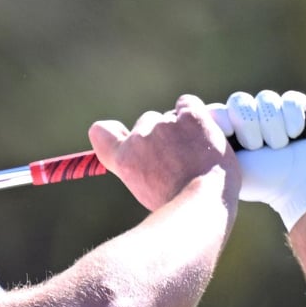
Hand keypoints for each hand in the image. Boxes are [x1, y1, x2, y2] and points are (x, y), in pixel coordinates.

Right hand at [89, 94, 238, 211]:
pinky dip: (194, 114)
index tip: (126, 139)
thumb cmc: (178, 203)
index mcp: (123, 160)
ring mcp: (165, 125)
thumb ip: (134, 168)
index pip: (101, 133)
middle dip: (161, 136)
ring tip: (195, 155)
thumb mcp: (144, 190)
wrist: (203, 202)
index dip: (111, 132)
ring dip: (182, 129)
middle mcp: (139, 138)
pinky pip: (187, 103)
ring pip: (171, 117)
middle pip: (147, 122)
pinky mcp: (189, 117)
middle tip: (179, 160)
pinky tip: (201, 131)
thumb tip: (136, 157)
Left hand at [209, 90, 305, 230]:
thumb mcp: (229, 167)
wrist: (304, 186)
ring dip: (272, 126)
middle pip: (239, 101)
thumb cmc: (264, 181)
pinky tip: (296, 135)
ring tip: (279, 147)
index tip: (228, 136)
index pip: (217, 110)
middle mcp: (250, 117)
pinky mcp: (299, 107)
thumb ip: (207, 149)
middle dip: (248, 126)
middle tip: (256, 147)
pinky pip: (289, 99)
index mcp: (230, 131)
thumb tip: (182, 131)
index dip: (222, 119)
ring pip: (265, 100)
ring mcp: (274, 111)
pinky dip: (292, 118)